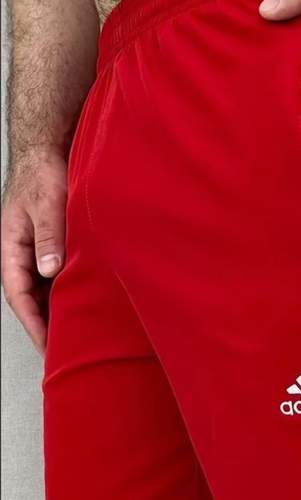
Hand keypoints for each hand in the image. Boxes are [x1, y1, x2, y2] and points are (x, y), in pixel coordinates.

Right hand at [1, 152, 66, 355]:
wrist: (50, 146)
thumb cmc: (43, 172)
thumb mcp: (47, 204)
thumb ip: (49, 237)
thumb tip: (50, 270)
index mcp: (12, 247)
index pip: (19, 296)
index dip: (33, 324)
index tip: (48, 347)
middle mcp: (25, 253)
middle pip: (34, 298)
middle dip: (47, 326)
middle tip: (67, 352)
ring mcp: (41, 249)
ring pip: (48, 288)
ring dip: (61, 310)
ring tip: (81, 336)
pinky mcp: (59, 244)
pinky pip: (63, 275)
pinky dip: (72, 291)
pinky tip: (88, 303)